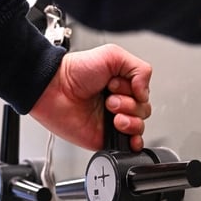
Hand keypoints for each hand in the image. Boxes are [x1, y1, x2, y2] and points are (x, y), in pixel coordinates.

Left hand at [29, 44, 151, 150]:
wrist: (54, 89)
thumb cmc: (75, 71)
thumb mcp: (113, 55)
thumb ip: (140, 69)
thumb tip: (145, 93)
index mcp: (122, 84)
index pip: (144, 93)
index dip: (133, 89)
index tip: (114, 84)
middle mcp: (119, 102)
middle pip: (144, 110)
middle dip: (129, 104)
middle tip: (109, 98)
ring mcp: (113, 120)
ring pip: (140, 126)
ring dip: (128, 119)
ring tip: (110, 112)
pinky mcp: (106, 138)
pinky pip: (130, 145)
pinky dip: (133, 141)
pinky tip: (123, 131)